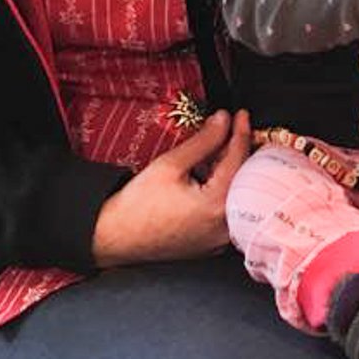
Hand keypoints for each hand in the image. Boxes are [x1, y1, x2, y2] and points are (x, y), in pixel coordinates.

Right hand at [91, 109, 250, 265]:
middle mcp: (224, 226)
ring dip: (231, 170)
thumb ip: (204, 141)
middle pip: (244, 178)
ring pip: (236, 195)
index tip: (240, 115)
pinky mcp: (210, 243)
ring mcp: (218, 239)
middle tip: (234, 128)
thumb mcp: (170, 164)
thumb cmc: (137, 206)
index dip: (241, 132)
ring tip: (219, 149)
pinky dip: (223, 190)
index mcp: (217, 205)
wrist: (114, 236)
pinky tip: (211, 175)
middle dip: (240, 151)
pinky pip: (226, 211)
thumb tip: (223, 121)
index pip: (238, 159)